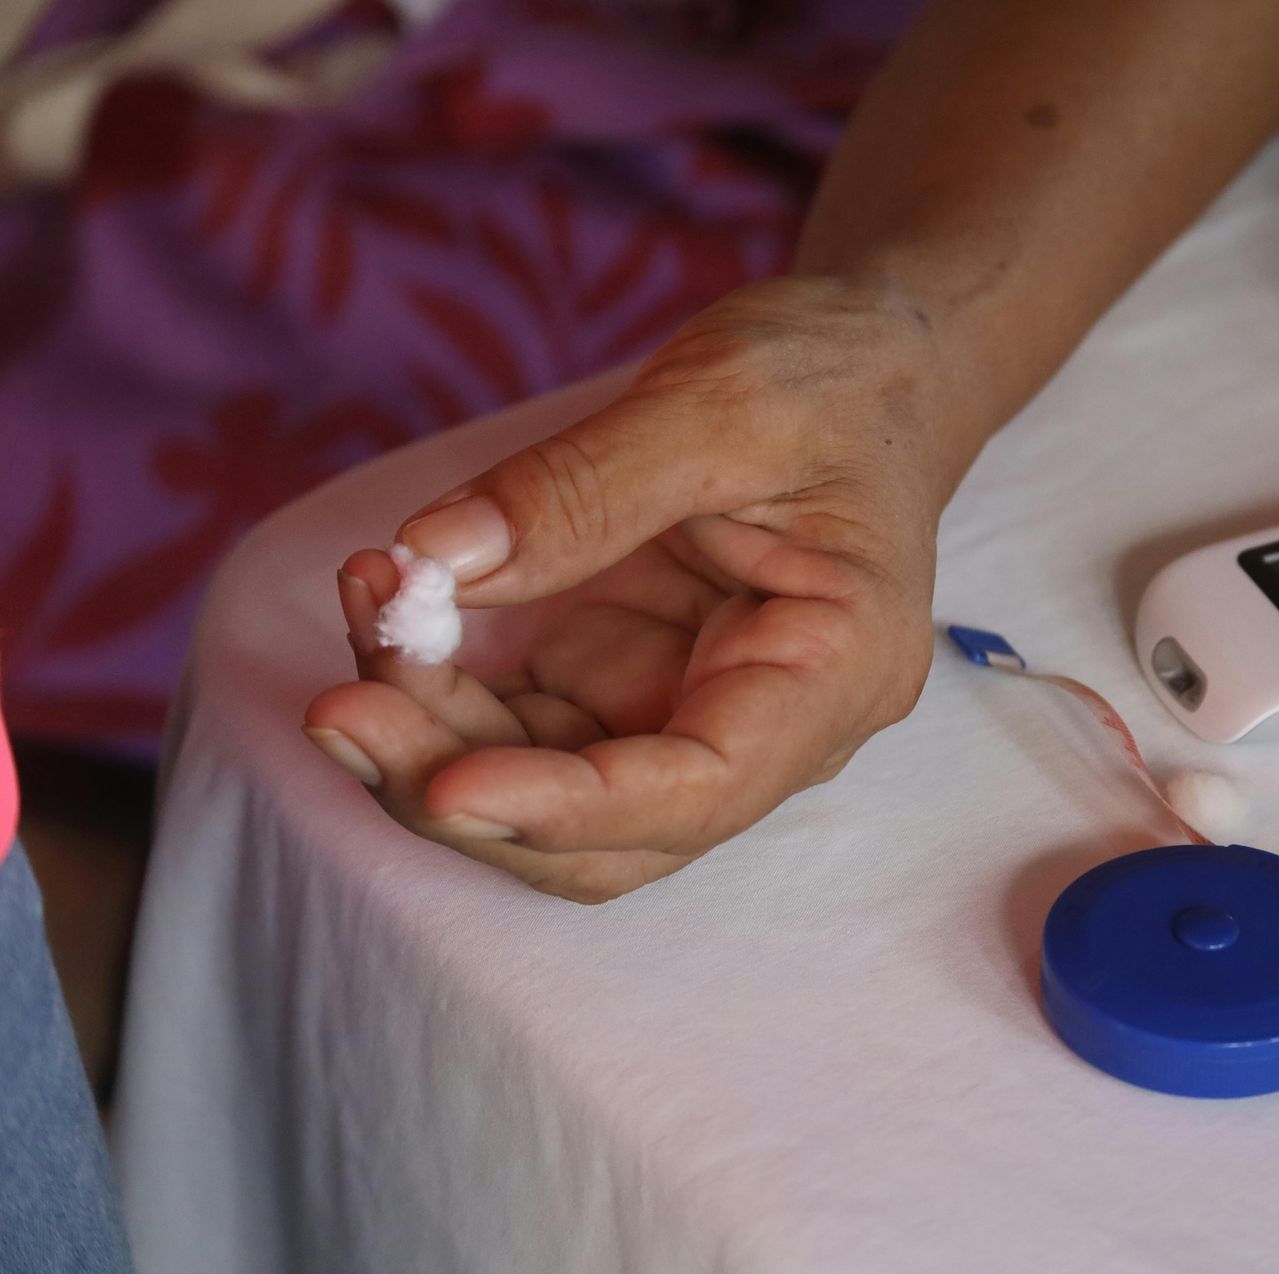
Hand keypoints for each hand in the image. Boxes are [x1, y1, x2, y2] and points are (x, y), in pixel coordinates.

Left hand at [304, 277, 955, 901]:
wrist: (867, 366)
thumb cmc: (831, 378)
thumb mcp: (721, 399)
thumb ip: (583, 487)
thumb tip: (435, 560)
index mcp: (834, 669)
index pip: (702, 787)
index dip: (571, 806)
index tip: (447, 787)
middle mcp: (769, 724)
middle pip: (608, 830)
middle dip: (466, 787)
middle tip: (339, 707)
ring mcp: (690, 711)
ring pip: (547, 791)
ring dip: (433, 738)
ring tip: (365, 598)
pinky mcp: (629, 682)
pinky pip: (519, 727)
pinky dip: (438, 684)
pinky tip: (388, 597)